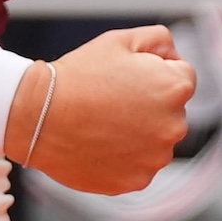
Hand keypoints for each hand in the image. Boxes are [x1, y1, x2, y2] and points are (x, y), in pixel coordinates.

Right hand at [20, 26, 197, 193]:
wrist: (39, 116)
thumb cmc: (78, 77)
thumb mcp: (121, 40)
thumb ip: (160, 40)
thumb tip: (174, 56)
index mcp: (176, 88)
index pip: (182, 77)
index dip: (155, 72)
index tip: (128, 78)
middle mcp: (174, 126)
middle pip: (170, 111)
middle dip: (150, 104)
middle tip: (112, 100)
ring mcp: (156, 158)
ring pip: (155, 141)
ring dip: (139, 133)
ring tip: (103, 123)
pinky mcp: (136, 181)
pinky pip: (138, 166)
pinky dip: (124, 158)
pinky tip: (100, 143)